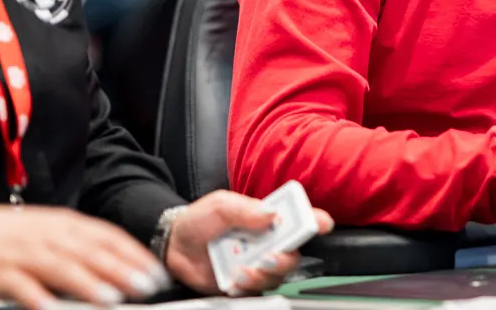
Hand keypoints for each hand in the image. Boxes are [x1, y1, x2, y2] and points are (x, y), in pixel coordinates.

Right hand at [0, 205, 170, 309]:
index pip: (108, 238)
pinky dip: (39, 297)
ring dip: (89, 284)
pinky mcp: (1, 275)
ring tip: (112, 298)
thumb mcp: (54, 232)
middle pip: (90, 253)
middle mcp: (50, 237)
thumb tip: (123, 264)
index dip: (133, 255)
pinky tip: (53, 308)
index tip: (155, 272)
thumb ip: (85, 246)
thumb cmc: (17, 236)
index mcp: (66, 225)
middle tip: (146, 287)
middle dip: (121, 271)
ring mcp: (25, 255)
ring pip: (62, 268)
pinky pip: (22, 287)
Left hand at [166, 189, 333, 295]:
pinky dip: (249, 286)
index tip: (322, 223)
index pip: (298, 219)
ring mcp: (257, 264)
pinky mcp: (244, 283)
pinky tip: (235, 278)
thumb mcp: (221, 205)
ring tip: (245, 269)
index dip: (314, 221)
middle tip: (272, 255)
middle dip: (287, 256)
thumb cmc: (200, 220)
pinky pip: (256, 289)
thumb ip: (245, 210)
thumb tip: (270, 215)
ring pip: (278, 275)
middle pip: (294, 253)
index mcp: (268, 219)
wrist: (173, 244)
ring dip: (265, 274)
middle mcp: (267, 242)